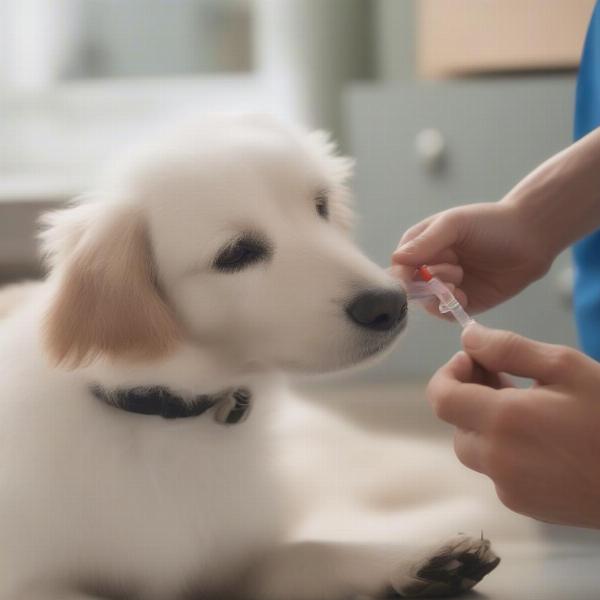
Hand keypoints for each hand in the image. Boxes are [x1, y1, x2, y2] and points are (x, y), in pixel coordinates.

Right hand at [391, 202, 553, 315]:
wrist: (531, 237)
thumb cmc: (491, 223)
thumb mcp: (454, 224)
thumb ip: (425, 241)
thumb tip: (396, 260)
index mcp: (419, 245)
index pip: (398, 266)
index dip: (404, 274)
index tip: (420, 273)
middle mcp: (428, 267)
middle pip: (409, 288)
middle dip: (427, 283)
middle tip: (453, 269)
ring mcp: (445, 287)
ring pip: (426, 303)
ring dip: (440, 294)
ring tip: (461, 278)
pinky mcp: (463, 303)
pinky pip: (446, 314)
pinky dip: (452, 307)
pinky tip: (466, 294)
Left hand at [427, 323, 599, 528]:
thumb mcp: (566, 367)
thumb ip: (508, 349)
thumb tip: (467, 336)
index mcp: (502, 421)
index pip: (441, 397)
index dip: (449, 374)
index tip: (473, 360)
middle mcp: (496, 459)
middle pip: (457, 423)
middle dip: (471, 396)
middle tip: (503, 378)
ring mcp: (509, 488)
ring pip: (475, 448)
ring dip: (486, 424)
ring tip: (525, 405)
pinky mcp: (525, 506)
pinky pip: (497, 471)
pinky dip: (505, 450)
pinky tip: (540, 438)